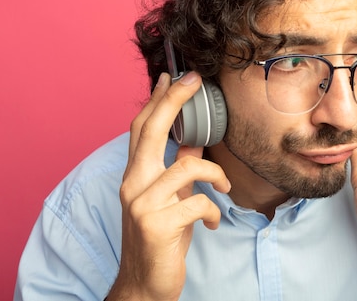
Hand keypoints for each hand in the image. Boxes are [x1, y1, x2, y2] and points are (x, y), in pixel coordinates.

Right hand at [107, 72, 230, 300]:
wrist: (144, 285)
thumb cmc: (160, 240)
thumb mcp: (170, 200)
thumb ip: (177, 171)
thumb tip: (194, 143)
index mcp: (135, 177)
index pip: (140, 130)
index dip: (156, 101)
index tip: (170, 77)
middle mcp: (133, 185)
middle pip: (150, 132)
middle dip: (173, 101)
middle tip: (193, 80)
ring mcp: (142, 205)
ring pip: (187, 167)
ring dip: (215, 174)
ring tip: (223, 188)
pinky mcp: (158, 225)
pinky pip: (199, 202)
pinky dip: (212, 212)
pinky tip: (211, 224)